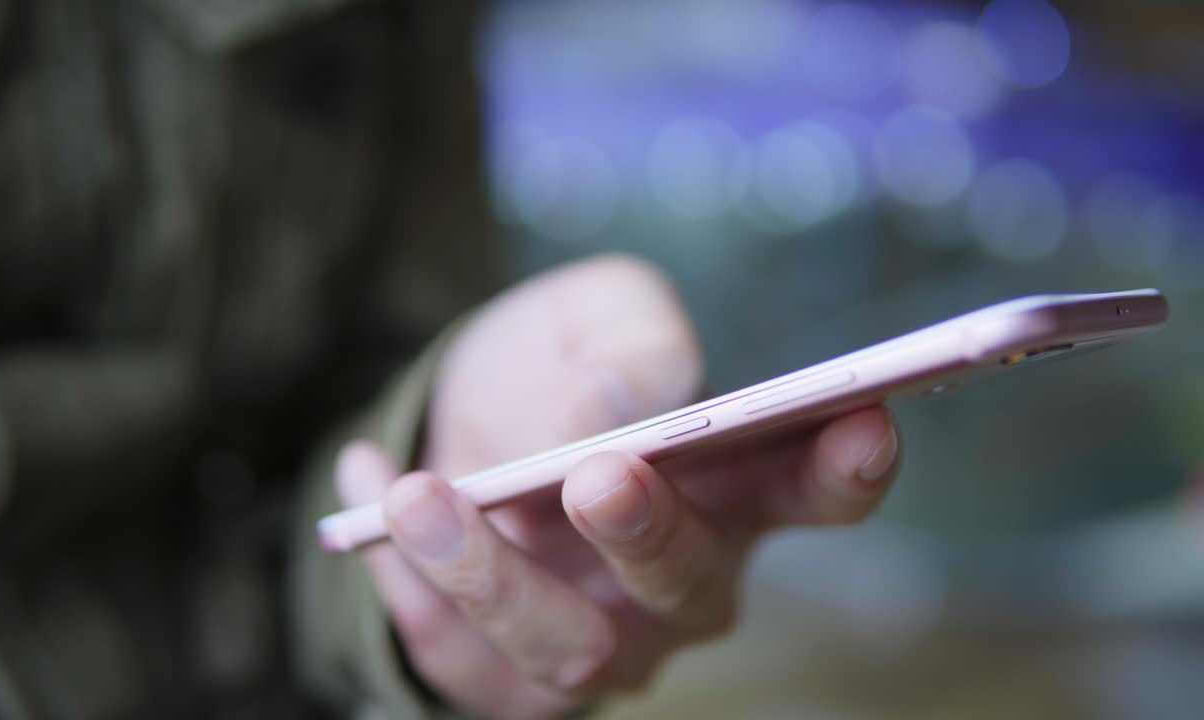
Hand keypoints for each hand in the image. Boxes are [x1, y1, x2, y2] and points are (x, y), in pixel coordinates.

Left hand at [337, 255, 900, 718]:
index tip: (865, 423)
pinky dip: (406, 577)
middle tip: (601, 474)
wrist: (458, 416)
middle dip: (647, 533)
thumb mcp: (589, 316)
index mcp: (736, 485)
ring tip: (420, 493)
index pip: (817, 491)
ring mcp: (608, 640)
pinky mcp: (517, 680)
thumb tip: (605, 413)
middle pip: (693, 585)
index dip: (848, 469)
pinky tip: (372, 480)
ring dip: (493, 577)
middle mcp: (687, 579)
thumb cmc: (554, 365)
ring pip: (576, 651)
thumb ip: (624, 346)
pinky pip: (465, 658)